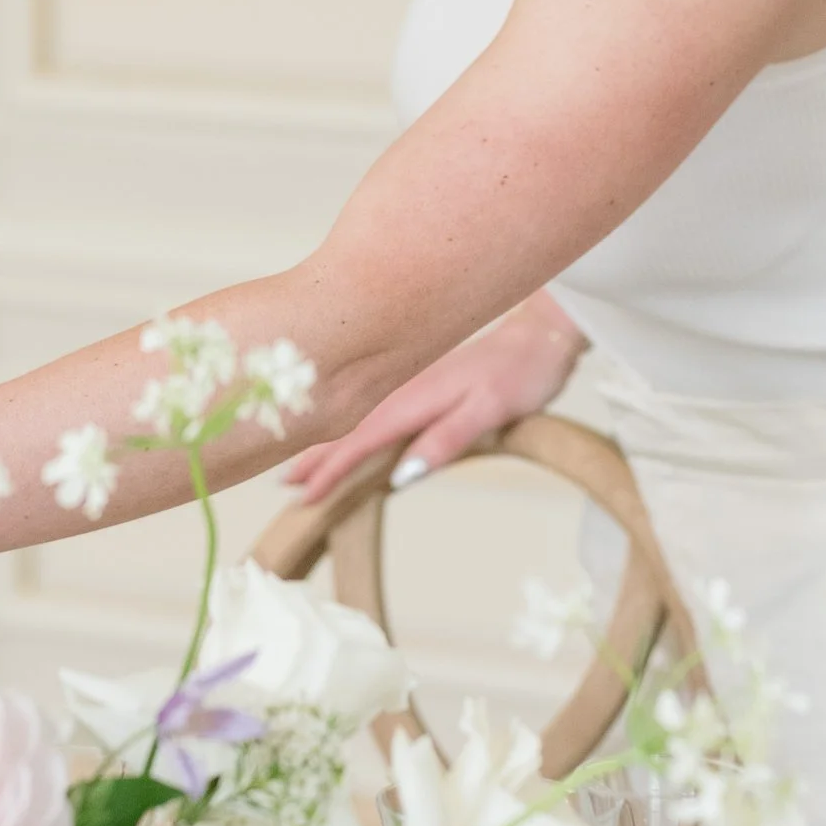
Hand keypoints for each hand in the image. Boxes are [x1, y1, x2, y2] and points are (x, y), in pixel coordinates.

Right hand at [281, 295, 585, 505]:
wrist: (543, 332)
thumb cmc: (523, 371)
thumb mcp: (491, 410)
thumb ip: (447, 440)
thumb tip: (401, 478)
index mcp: (414, 398)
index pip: (360, 439)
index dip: (329, 468)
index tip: (301, 493)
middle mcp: (405, 389)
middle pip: (349, 426)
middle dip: (314, 455)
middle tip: (282, 483)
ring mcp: (411, 384)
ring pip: (357, 416)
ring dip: (327, 439)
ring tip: (299, 464)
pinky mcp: (421, 384)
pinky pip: (374, 409)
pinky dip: (352, 425)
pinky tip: (347, 434)